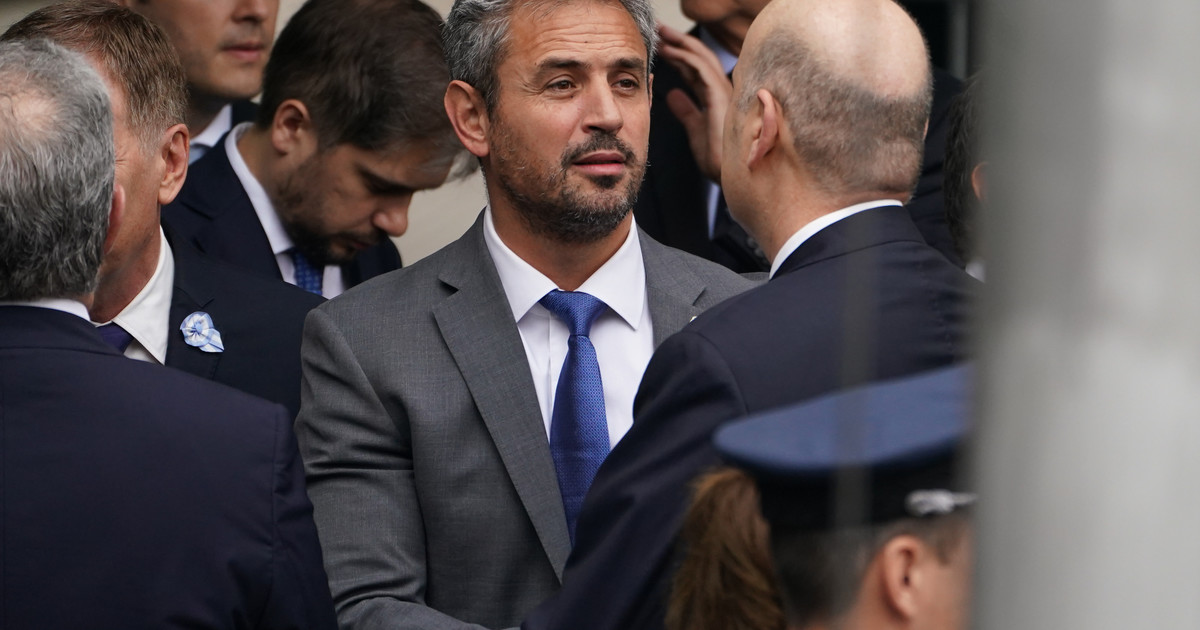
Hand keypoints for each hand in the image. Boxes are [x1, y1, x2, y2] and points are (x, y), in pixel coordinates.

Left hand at [657, 23, 731, 183]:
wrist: (729, 175)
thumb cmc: (718, 158)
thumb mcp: (695, 130)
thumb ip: (686, 111)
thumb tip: (672, 95)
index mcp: (715, 97)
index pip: (696, 69)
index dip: (679, 56)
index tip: (661, 47)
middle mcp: (722, 90)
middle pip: (700, 57)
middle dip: (679, 42)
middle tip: (659, 30)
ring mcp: (723, 92)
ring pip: (701, 58)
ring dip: (680, 44)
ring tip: (661, 35)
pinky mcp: (720, 97)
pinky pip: (701, 69)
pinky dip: (685, 57)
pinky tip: (670, 51)